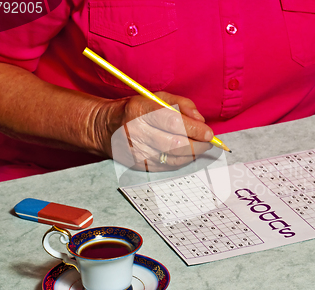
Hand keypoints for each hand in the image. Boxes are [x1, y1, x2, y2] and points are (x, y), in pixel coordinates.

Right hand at [95, 92, 212, 171]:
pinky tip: (184, 153)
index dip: (195, 129)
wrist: (106, 127)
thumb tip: (200, 120)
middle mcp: (136, 132)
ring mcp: (136, 151)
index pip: (174, 122)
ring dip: (192, 154)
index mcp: (140, 110)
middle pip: (176, 144)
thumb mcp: (157, 97)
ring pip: (174, 158)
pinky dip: (181, 161)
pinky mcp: (138, 165)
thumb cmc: (137, 110)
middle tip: (207, 142)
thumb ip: (182, 104)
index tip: (209, 133)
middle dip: (198, 145)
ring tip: (198, 146)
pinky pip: (168, 167)